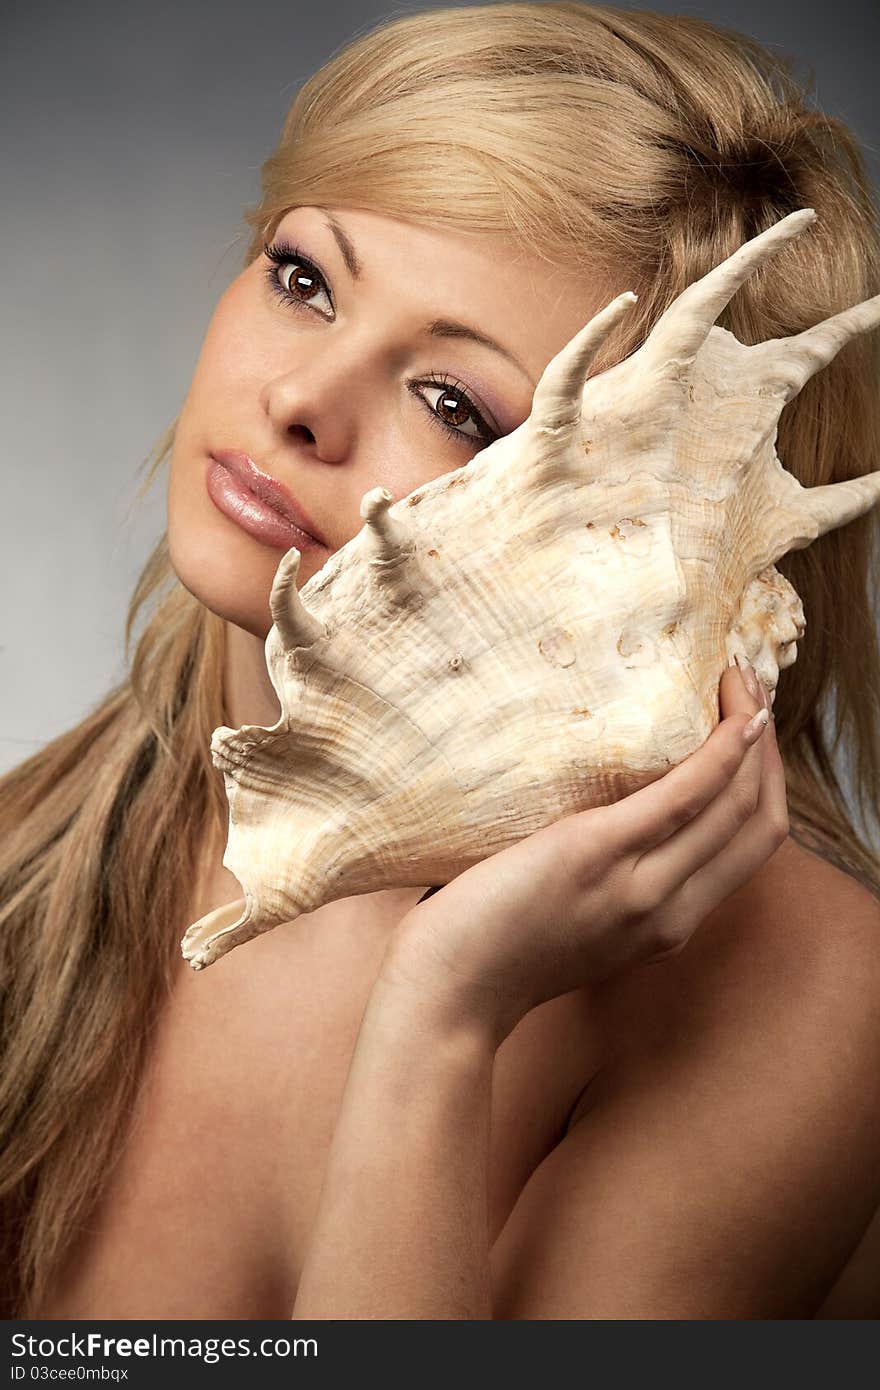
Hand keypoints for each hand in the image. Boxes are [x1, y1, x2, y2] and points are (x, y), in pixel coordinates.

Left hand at [378, 662, 787, 1042]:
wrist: (448, 992)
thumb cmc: (492, 951)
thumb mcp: (575, 926)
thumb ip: (608, 885)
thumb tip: (608, 815)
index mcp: (667, 927)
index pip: (749, 848)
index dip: (765, 783)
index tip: (753, 730)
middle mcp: (670, 912)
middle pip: (757, 823)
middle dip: (768, 751)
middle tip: (756, 691)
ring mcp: (639, 886)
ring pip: (734, 805)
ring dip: (752, 736)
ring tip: (745, 682)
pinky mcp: (597, 853)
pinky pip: (683, 797)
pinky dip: (719, 753)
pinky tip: (731, 718)